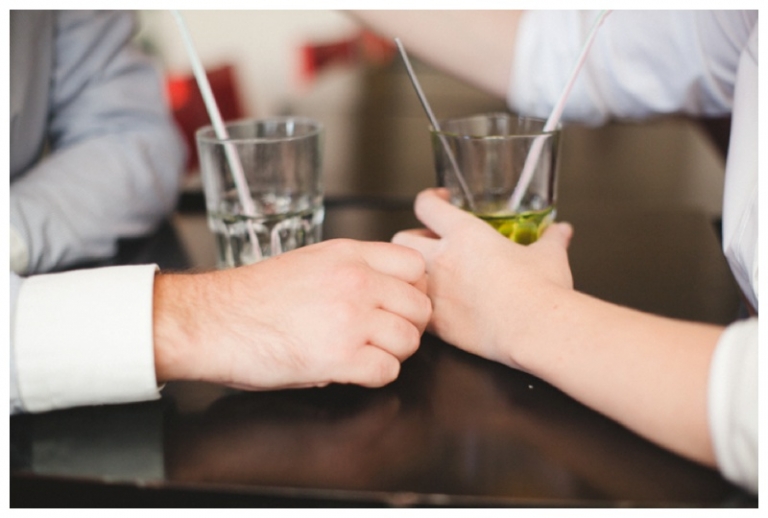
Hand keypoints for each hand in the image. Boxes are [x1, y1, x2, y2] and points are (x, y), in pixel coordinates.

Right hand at [153, 239, 430, 389]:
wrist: (212, 319)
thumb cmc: (251, 295)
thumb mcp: (308, 263)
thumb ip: (351, 273)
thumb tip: (381, 298)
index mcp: (349, 255)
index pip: (416, 266)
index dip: (414, 290)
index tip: (400, 303)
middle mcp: (357, 282)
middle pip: (422, 306)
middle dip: (409, 325)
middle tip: (387, 335)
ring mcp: (351, 319)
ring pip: (410, 341)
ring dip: (393, 353)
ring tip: (368, 354)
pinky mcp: (340, 357)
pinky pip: (387, 371)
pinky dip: (375, 376)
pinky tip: (353, 371)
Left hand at [392, 188, 573, 368]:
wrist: (537, 329)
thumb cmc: (542, 289)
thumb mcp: (550, 256)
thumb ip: (551, 239)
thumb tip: (562, 230)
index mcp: (465, 234)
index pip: (427, 205)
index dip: (429, 199)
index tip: (438, 200)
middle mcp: (443, 259)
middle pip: (401, 238)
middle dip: (411, 239)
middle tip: (430, 245)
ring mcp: (436, 292)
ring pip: (402, 276)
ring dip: (412, 273)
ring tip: (431, 278)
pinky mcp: (437, 323)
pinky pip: (415, 309)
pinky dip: (421, 306)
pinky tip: (438, 309)